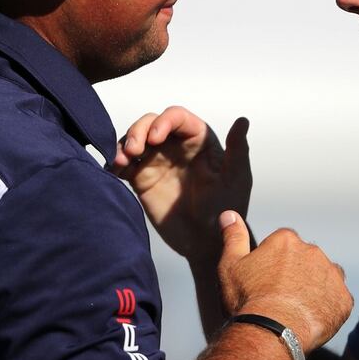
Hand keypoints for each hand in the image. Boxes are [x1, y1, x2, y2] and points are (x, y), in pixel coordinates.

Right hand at [113, 107, 251, 262]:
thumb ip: (238, 150)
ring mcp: (157, 161)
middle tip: (133, 150)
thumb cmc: (226, 209)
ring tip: (121, 161)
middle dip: (138, 130)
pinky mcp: (142, 178)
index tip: (155, 137)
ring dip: (124, 144)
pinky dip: (116, 162)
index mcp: (199, 139)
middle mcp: (176, 145)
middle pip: (151, 122)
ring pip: (134, 138)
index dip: (163, 121)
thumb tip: (243, 121)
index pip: (177, 117)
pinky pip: (124, 163)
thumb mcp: (236, 179)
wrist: (205, 242)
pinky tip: (115, 170)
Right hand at [217, 211, 352, 352]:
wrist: (271, 333)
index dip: (273, 263)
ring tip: (296, 308)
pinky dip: (328, 307)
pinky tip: (310, 318)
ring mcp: (331, 275)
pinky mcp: (343, 299)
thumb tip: (230, 215)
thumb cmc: (249, 301)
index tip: (266, 280)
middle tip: (279, 296)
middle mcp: (312, 252)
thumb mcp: (231, 265)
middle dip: (296, 274)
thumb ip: (234, 237)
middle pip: (305, 260)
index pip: (283, 245)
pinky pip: (337, 300)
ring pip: (324, 278)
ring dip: (314, 288)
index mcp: (286, 241)